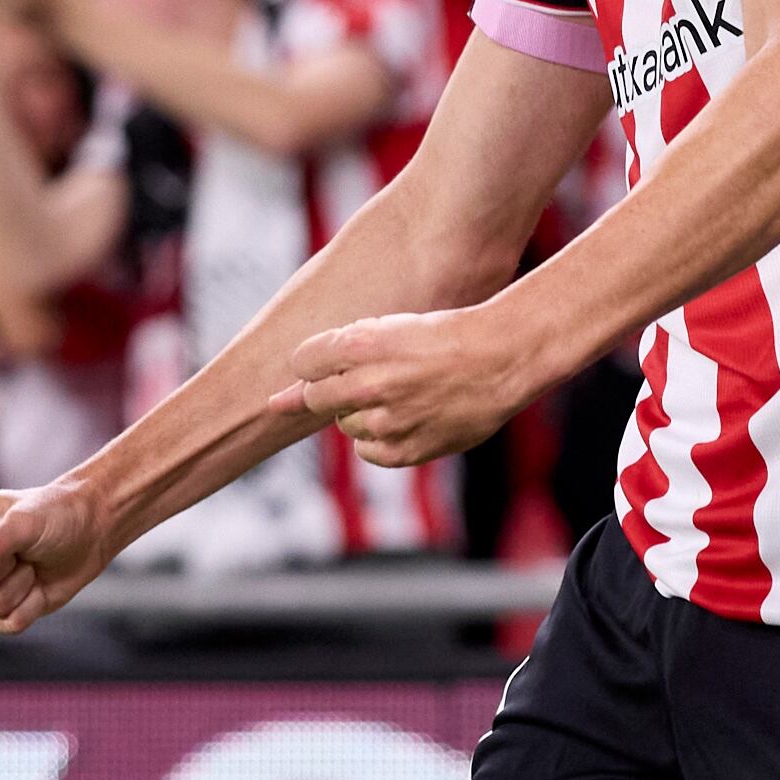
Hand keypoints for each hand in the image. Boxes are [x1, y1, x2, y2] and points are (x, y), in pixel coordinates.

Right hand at [0, 475, 124, 633]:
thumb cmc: (54, 514)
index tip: (4, 530)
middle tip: (22, 550)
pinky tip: (37, 585)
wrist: (90, 531)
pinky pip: (6, 625)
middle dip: (3, 572)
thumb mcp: (22, 522)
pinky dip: (31, 606)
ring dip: (21, 588)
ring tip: (30, 564)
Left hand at [272, 301, 541, 469]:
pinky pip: (368, 452)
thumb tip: (278, 399)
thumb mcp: (388, 328)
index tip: (336, 361)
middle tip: (370, 380)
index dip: (317, 362)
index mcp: (361, 344)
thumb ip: (336, 354)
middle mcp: (369, 385)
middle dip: (331, 390)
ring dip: (359, 412)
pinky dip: (378, 440)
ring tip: (399, 396)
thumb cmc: (443, 337)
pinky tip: (404, 420)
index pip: (302, 361)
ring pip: (343, 425)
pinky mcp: (406, 450)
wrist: (500, 359)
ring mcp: (388, 422)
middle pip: (315, 398)